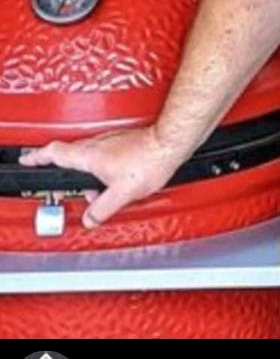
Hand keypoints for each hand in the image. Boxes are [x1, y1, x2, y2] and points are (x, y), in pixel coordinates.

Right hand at [18, 127, 187, 228]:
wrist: (171, 143)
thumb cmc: (150, 161)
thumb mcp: (122, 194)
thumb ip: (102, 208)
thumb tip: (91, 218)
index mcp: (90, 155)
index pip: (55, 153)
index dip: (38, 158)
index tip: (28, 160)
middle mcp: (99, 143)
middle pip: (72, 156)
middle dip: (69, 174)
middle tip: (69, 187)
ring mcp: (113, 139)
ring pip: (91, 156)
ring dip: (91, 173)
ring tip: (100, 191)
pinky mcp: (126, 140)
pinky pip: (107, 154)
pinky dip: (105, 167)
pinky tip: (117, 179)